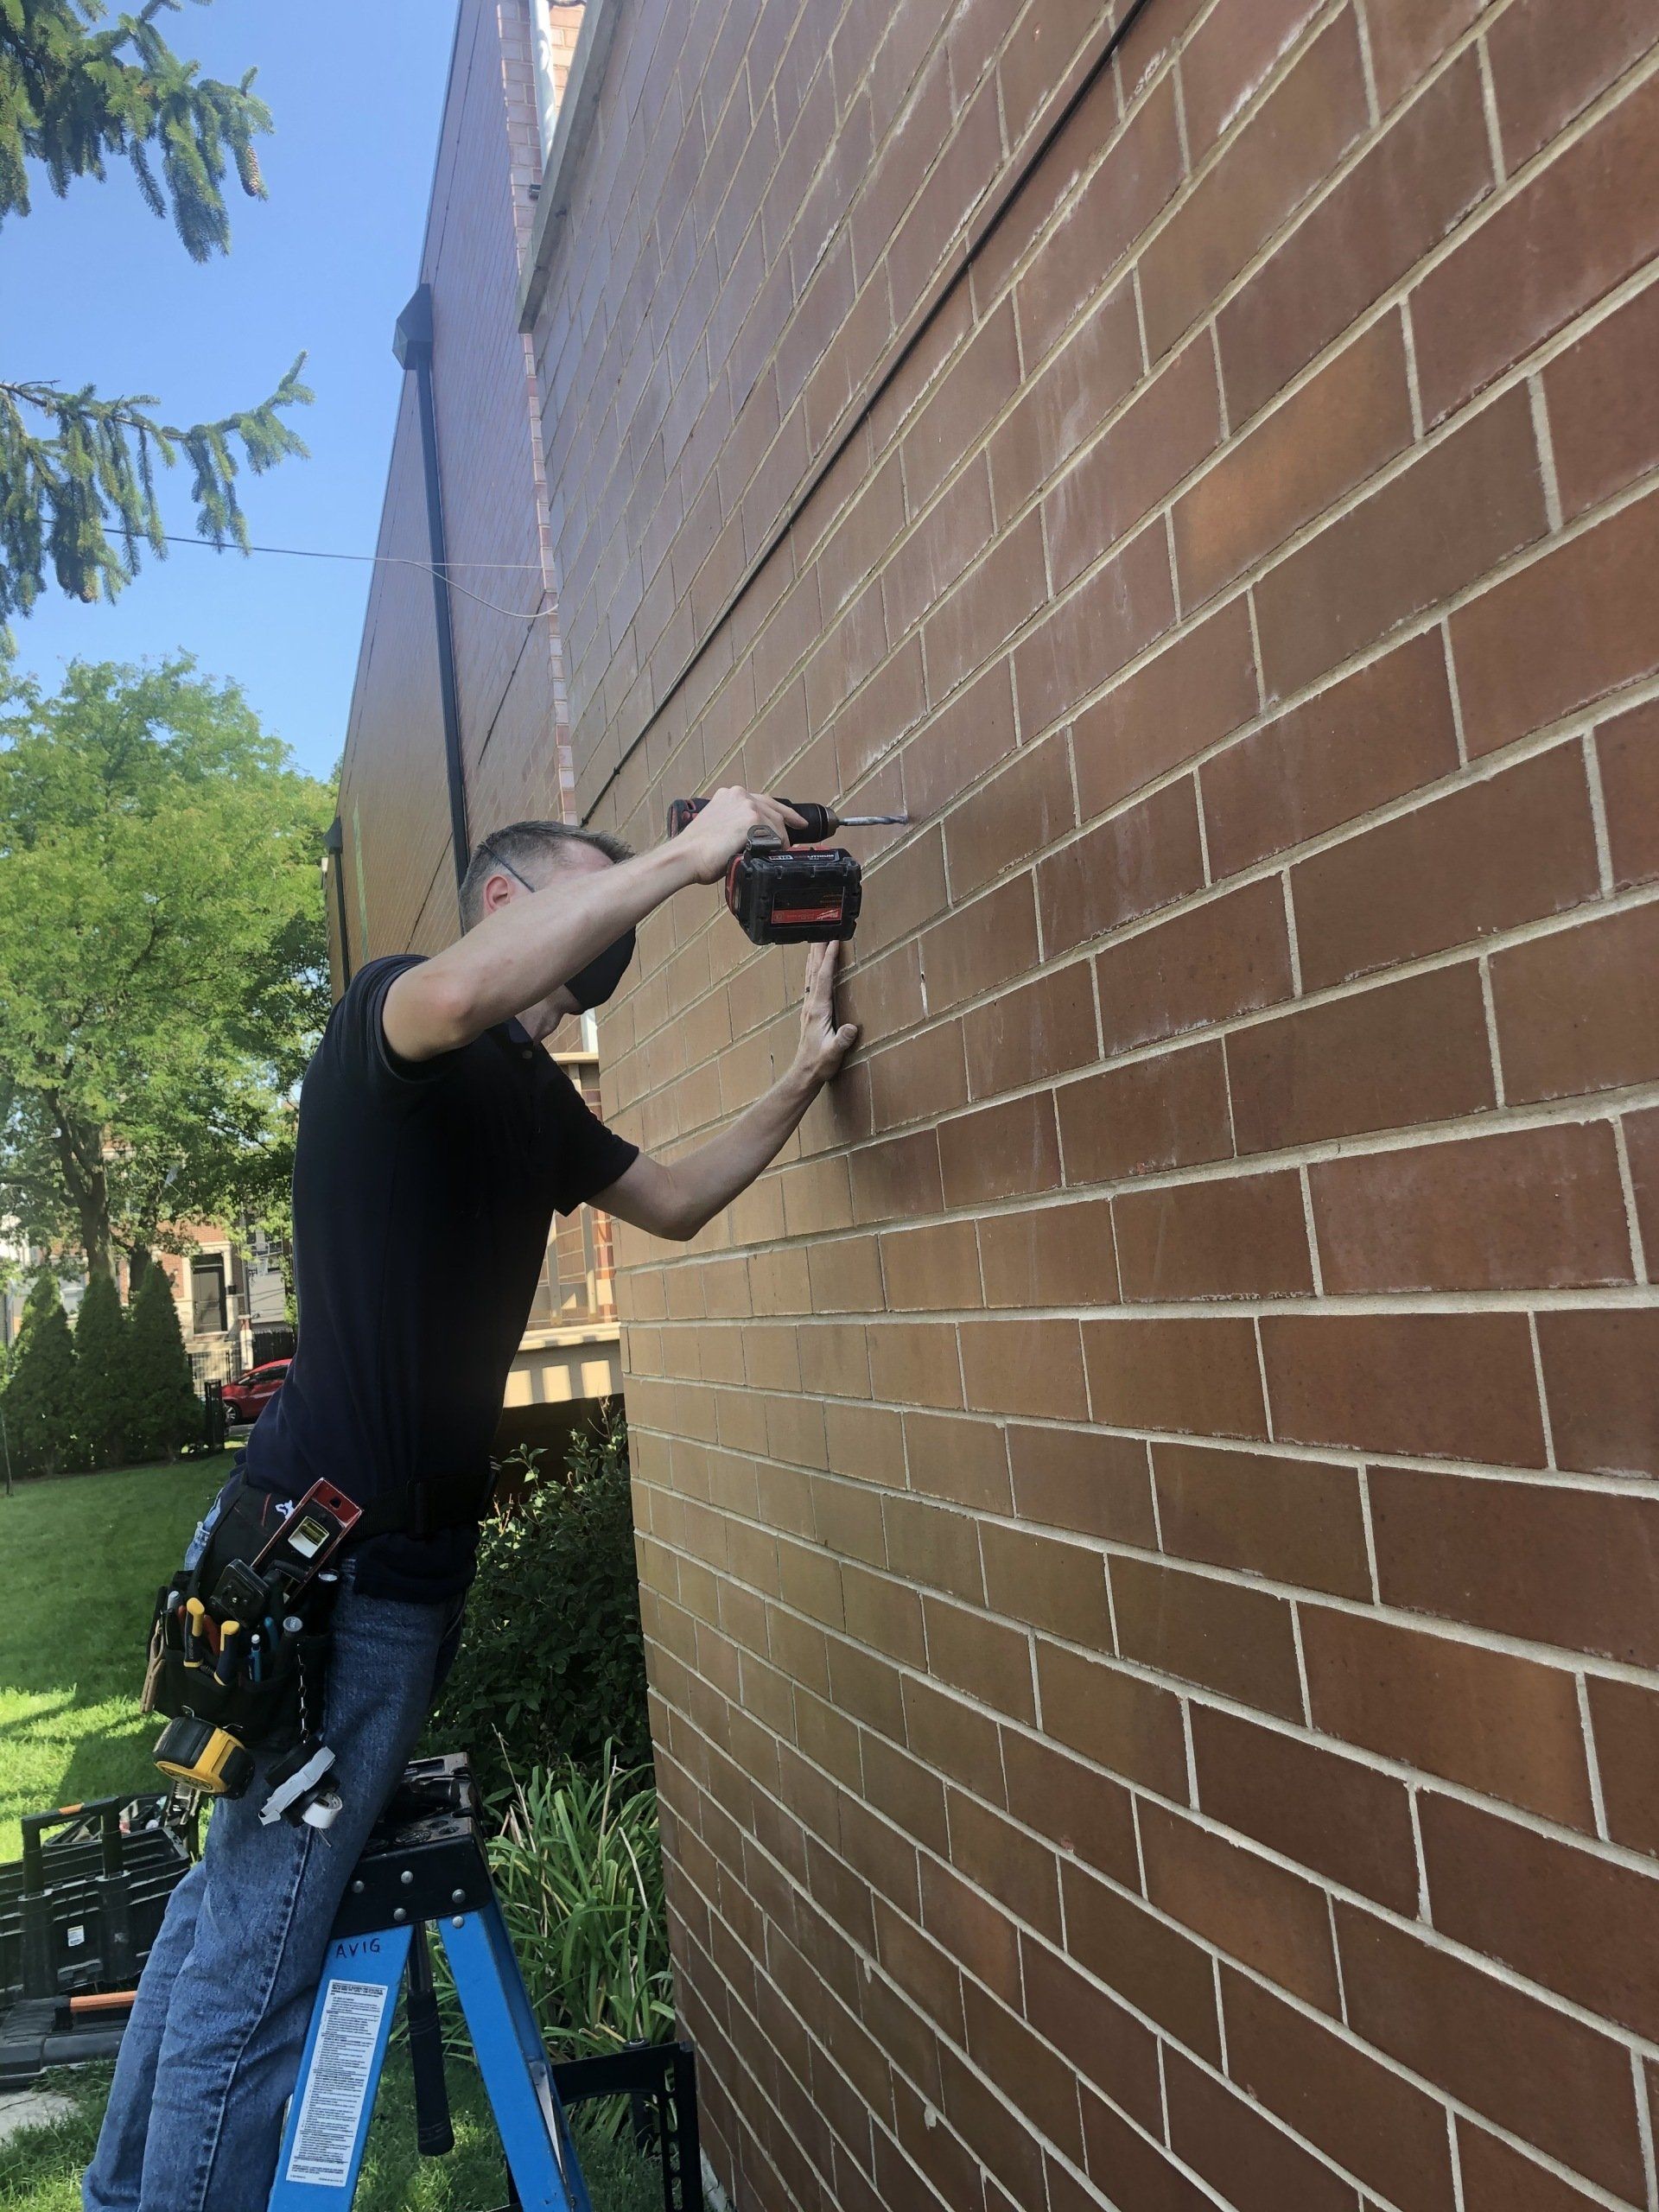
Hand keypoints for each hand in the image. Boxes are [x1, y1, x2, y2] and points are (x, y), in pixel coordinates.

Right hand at [678, 787, 806, 883]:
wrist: (686, 857)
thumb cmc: (697, 850)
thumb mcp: (718, 827)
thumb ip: (737, 824)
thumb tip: (755, 837)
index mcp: (730, 795)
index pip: (764, 800)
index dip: (783, 812)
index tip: (797, 821)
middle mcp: (740, 795)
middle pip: (774, 811)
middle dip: (786, 828)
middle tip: (793, 842)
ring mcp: (747, 805)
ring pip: (776, 824)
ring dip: (780, 841)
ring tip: (777, 855)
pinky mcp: (752, 819)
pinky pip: (775, 835)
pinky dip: (778, 847)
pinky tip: (775, 855)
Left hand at [794, 939, 858, 1083]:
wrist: (804, 1073)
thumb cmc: (820, 1064)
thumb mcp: (833, 1053)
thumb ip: (841, 1041)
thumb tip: (852, 1028)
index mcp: (818, 1009)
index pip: (823, 977)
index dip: (829, 958)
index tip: (833, 940)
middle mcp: (811, 1004)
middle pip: (813, 970)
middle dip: (818, 948)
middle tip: (821, 927)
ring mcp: (808, 1007)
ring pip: (810, 974)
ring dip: (813, 956)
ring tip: (816, 939)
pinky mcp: (810, 1011)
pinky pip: (810, 983)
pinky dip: (813, 969)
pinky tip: (813, 966)